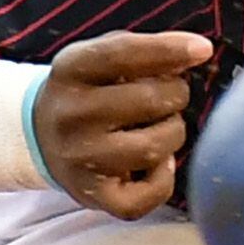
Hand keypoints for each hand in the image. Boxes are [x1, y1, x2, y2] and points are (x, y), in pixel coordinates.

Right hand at [33, 31, 214, 217]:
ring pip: (155, 148)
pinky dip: (164, 178)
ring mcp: (81, 159)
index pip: (123, 54)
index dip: (168, 50)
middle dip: (176, 95)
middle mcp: (71, 115)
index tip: (202, 49)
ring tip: (161, 127)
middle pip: (150, 101)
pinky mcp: (93, 195)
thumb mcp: (100, 59)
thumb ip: (143, 50)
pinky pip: (151, 193)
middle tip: (170, 97)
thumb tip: (196, 51)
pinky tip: (155, 164)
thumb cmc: (89, 92)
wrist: (41, 138)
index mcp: (70, 70)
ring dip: (173, 133)